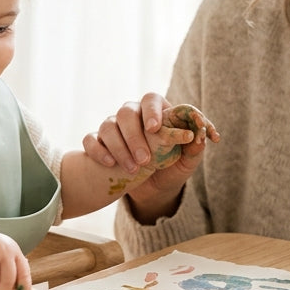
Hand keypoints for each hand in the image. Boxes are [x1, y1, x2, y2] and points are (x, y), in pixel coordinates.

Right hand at [84, 94, 218, 202]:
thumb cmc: (172, 169)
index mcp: (157, 112)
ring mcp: (114, 128)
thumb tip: (198, 136)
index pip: (151, 99)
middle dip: (134, 136)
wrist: (153, 190)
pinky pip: (90, 140)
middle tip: (145, 160)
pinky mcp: (99, 144)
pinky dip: (98, 151)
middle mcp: (133, 115)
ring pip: (108, 126)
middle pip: (127, 112)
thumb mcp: (188, 162)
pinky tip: (110, 164)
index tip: (154, 128)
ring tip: (133, 169)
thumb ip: (195, 148)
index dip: (151, 110)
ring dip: (119, 148)